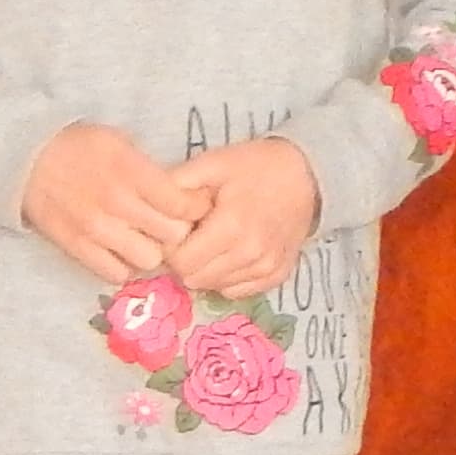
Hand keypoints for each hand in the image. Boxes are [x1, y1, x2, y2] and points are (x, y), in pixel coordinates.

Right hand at [21, 122, 200, 283]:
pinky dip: (124, 266)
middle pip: (172, 235)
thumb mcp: (120, 142)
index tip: (192, 206)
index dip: (195, 207)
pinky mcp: (77, 248)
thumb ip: (151, 170)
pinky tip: (122, 251)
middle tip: (172, 225)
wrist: (27, 160)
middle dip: (178, 231)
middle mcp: (117, 203)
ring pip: (149, 260)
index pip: (182, 204)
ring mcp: (96, 229)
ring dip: (152, 251)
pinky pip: (116, 273)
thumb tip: (185, 195)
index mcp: (131, 171)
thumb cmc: (79, 147)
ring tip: (146, 240)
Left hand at [163, 136, 320, 299]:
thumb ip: (178, 184)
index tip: (177, 229)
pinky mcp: (277, 275)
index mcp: (231, 227)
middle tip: (192, 235)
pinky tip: (230, 253)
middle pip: (194, 278)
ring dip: (205, 269)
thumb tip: (148, 208)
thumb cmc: (256, 166)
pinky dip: (227, 277)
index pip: (180, 261)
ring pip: (214, 287)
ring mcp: (266, 268)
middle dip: (185, 260)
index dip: (170, 247)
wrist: (306, 175)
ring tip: (213, 241)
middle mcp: (250, 254)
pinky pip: (237, 291)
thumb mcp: (213, 163)